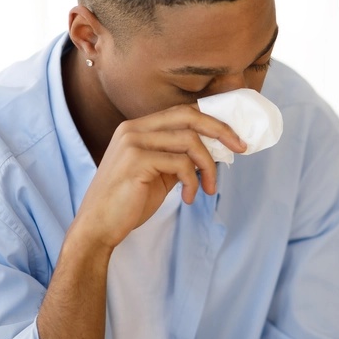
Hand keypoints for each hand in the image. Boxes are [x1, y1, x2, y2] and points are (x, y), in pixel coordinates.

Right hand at [74, 104, 244, 249]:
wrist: (98, 226)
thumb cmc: (129, 202)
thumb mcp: (159, 173)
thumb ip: (179, 157)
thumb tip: (214, 150)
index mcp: (138, 128)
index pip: (183, 112)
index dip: (213, 121)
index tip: (235, 138)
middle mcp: (133, 129)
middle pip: (189, 116)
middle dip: (221, 130)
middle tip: (240, 148)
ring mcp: (133, 142)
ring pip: (189, 141)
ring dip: (208, 167)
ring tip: (209, 189)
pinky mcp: (136, 161)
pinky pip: (181, 163)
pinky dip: (193, 182)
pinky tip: (189, 197)